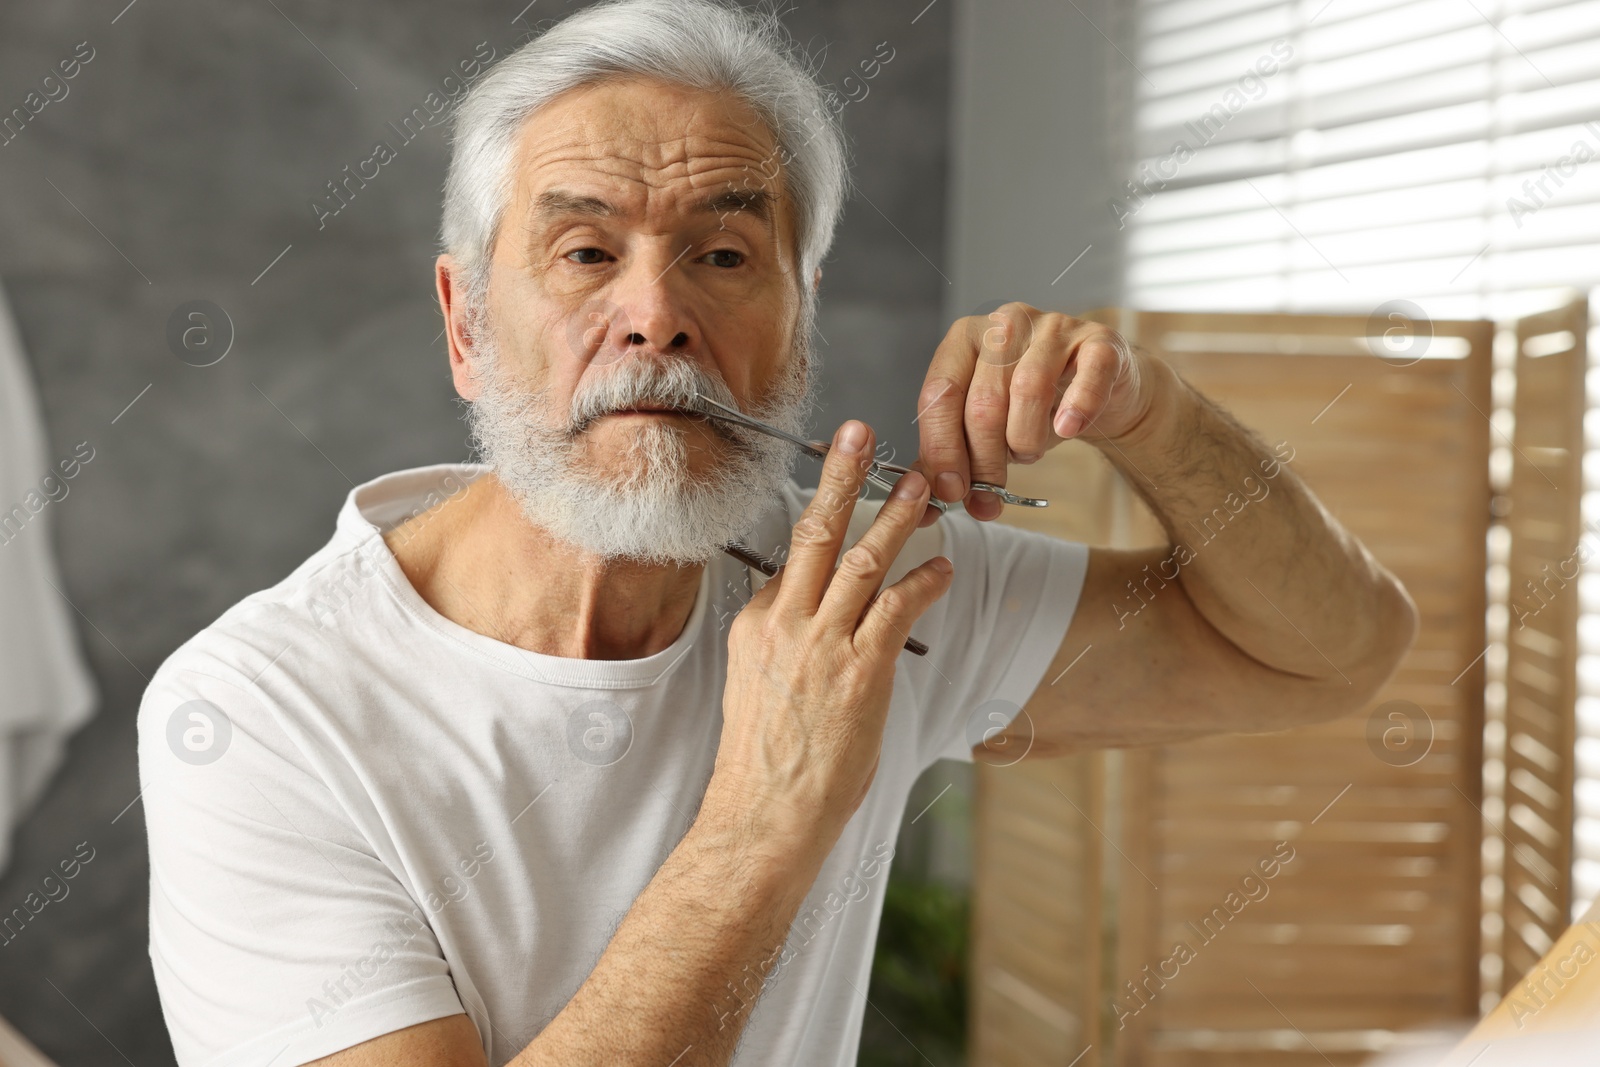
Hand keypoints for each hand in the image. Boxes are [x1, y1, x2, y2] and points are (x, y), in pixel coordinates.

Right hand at [709, 420, 952, 852]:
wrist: (764, 815)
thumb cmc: (763, 765)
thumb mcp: (752, 691)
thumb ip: (780, 649)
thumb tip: (805, 629)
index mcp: (756, 626)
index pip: (791, 560)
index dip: (823, 519)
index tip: (841, 488)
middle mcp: (785, 624)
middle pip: (816, 533)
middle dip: (842, 477)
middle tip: (860, 432)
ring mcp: (822, 644)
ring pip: (864, 559)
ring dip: (899, 517)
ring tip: (924, 485)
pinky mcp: (861, 670)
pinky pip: (898, 607)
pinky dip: (925, 581)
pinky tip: (944, 567)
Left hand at [915, 303, 1153, 520]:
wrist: (1098, 393)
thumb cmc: (1031, 408)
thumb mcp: (983, 428)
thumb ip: (951, 457)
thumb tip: (924, 504)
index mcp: (964, 340)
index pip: (940, 393)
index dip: (942, 448)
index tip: (950, 491)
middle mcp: (1005, 325)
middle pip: (983, 401)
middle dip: (985, 460)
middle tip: (990, 493)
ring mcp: (1054, 327)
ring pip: (1028, 390)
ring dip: (1026, 441)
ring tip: (1028, 454)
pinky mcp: (1099, 341)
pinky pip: (1088, 376)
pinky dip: (1077, 408)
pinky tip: (1068, 429)